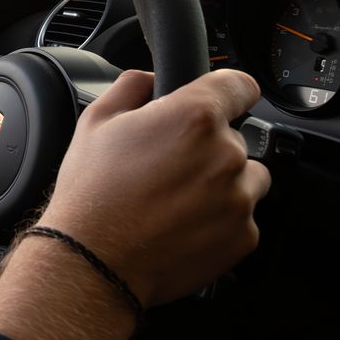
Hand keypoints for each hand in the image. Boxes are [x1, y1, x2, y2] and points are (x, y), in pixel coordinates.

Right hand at [35, 68, 271, 306]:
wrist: (96, 260)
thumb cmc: (93, 192)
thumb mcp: (96, 121)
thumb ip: (131, 85)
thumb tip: (150, 79)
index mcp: (194, 116)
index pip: (238, 84)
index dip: (226, 89)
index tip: (221, 98)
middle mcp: (226, 154)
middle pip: (235, 137)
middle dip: (207, 145)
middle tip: (167, 164)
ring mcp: (239, 198)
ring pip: (246, 177)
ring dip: (222, 181)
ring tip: (176, 197)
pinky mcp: (244, 236)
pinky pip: (242, 216)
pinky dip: (219, 218)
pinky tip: (181, 222)